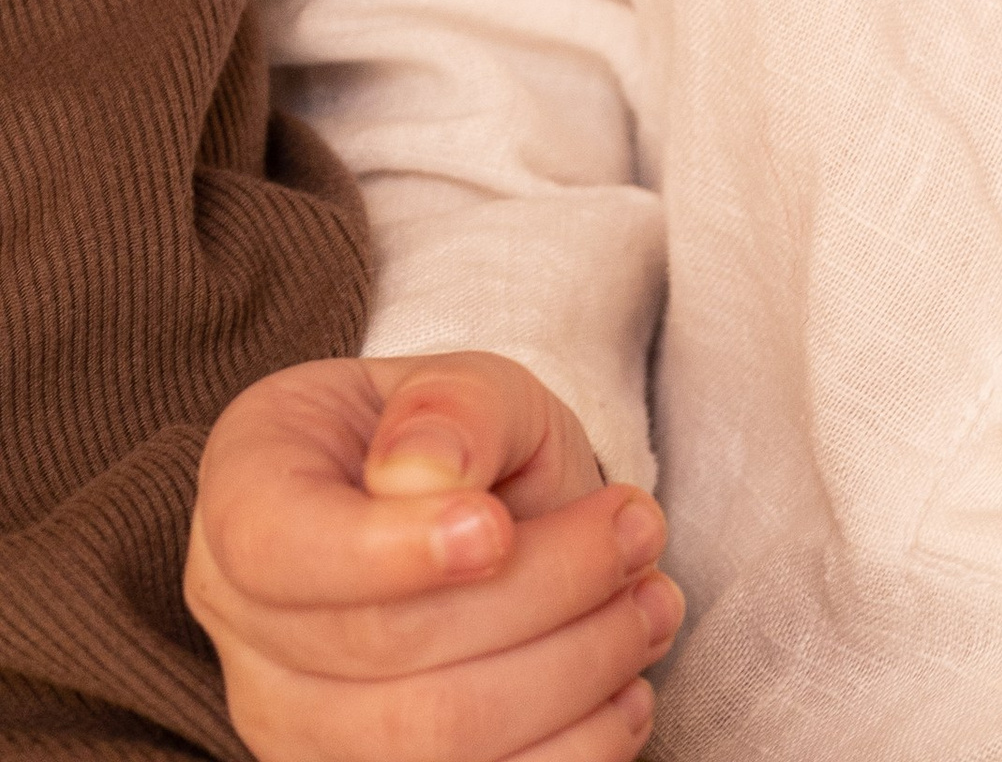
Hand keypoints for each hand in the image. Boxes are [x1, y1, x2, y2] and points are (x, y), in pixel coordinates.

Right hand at [188, 352, 684, 761]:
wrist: (471, 514)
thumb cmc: (456, 442)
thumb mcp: (467, 384)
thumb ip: (452, 407)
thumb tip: (425, 474)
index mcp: (245, 494)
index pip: (281, 549)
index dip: (392, 551)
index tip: (499, 527)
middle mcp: (243, 628)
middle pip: (381, 650)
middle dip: (541, 593)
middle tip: (639, 531)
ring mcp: (291, 728)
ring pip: (428, 743)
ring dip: (570, 676)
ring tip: (651, 606)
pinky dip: (565, 758)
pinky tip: (624, 698)